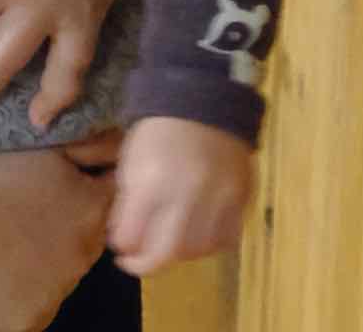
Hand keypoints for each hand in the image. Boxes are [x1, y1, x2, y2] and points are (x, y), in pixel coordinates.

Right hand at [0, 148, 113, 331]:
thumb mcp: (42, 145)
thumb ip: (91, 147)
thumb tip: (120, 143)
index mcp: (93, 211)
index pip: (107, 202)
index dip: (78, 191)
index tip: (46, 188)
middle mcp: (85, 258)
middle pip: (81, 243)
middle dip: (59, 229)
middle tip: (15, 213)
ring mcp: (56, 296)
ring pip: (55, 278)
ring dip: (38, 263)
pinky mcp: (26, 324)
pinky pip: (29, 308)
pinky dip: (14, 295)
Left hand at [107, 116, 253, 276]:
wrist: (203, 99)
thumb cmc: (159, 129)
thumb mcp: (131, 160)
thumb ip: (128, 202)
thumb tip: (126, 240)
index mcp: (151, 181)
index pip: (132, 236)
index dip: (123, 248)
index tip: (120, 249)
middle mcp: (186, 194)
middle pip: (167, 253)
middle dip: (147, 265)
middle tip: (138, 262)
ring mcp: (218, 197)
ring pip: (198, 250)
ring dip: (179, 254)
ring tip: (168, 244)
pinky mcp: (241, 197)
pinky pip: (226, 238)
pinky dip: (209, 244)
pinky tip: (197, 235)